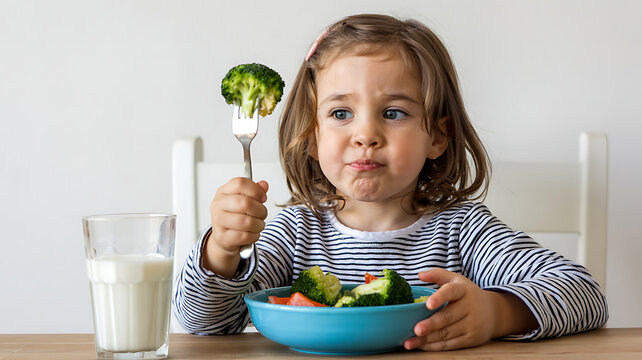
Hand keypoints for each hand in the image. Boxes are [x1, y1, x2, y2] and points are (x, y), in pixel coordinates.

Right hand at [203, 177, 268, 276]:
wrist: (224, 237)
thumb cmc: (235, 216)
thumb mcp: (244, 199)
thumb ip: (255, 191)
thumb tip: (264, 185)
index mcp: (223, 192)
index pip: (240, 183)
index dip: (256, 190)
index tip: (263, 197)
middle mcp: (218, 205)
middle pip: (244, 202)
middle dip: (260, 210)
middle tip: (262, 214)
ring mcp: (218, 222)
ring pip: (246, 221)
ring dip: (259, 224)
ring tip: (258, 224)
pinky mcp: (222, 237)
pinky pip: (244, 236)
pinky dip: (254, 235)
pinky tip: (252, 233)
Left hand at [404, 268, 535, 350]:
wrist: (494, 312)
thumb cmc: (467, 294)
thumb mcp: (455, 280)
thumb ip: (437, 274)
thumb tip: (420, 275)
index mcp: (462, 289)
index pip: (451, 291)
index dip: (439, 297)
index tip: (428, 303)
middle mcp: (469, 307)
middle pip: (447, 317)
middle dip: (431, 325)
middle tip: (416, 329)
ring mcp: (472, 324)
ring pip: (447, 333)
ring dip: (428, 339)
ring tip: (411, 342)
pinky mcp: (472, 338)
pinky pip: (451, 344)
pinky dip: (435, 346)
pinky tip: (422, 345)